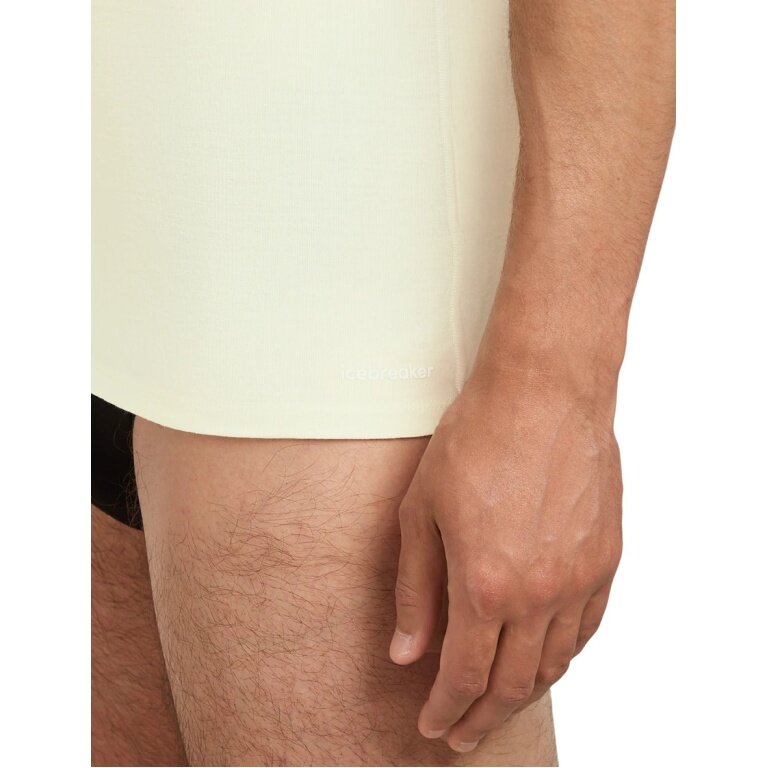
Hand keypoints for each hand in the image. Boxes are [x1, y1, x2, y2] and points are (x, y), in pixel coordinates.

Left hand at [389, 364, 622, 752]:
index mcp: (485, 585)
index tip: (432, 727)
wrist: (542, 392)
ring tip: (498, 704)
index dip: (446, 710)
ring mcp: (580, 579)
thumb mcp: (421, 512)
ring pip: (554, 664)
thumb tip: (406, 653)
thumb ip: (415, 590)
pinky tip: (544, 659)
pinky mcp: (606, 558)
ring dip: (523, 694)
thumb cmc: (475, 439)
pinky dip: (562, 656)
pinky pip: (588, 629)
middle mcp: (539, 593)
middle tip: (462, 735)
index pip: (464, 676)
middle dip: (482, 719)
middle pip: (512, 684)